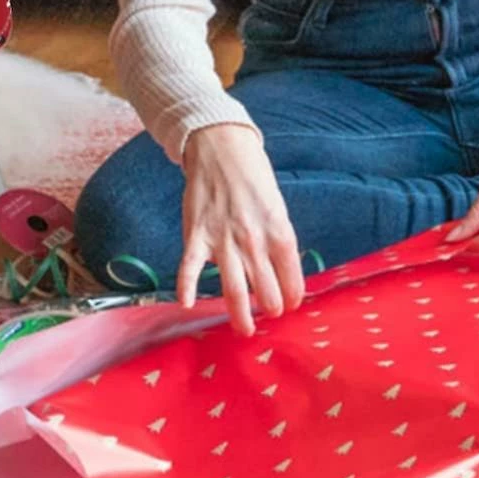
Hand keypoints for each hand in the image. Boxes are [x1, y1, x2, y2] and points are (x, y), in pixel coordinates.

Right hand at [180, 123, 306, 335]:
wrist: (219, 147)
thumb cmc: (252, 176)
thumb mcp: (276, 206)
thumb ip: (278, 239)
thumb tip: (283, 272)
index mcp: (279, 231)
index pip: (292, 279)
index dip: (292, 298)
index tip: (290, 306)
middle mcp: (253, 239)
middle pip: (265, 290)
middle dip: (269, 309)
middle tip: (267, 315)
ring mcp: (222, 238)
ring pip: (233, 287)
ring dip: (239, 314)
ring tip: (244, 330)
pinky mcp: (196, 233)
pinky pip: (191, 265)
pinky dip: (187, 285)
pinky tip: (186, 303)